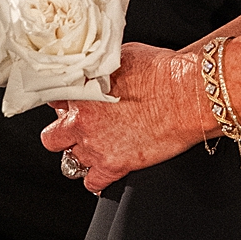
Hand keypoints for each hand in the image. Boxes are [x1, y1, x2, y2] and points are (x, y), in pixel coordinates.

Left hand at [40, 42, 206, 194]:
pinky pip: (93, 183)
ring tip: (99, 147)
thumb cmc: (163, 72)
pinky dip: (98, 179)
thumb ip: (102, 68)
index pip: (55, 102)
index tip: (74, 105)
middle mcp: (83, 122)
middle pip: (52, 138)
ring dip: (83, 155)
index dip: (66, 104)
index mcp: (81, 92)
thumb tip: (99, 69)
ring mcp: (96, 147)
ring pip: (71, 162)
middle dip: (64, 134)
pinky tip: (106, 170)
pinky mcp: (115, 166)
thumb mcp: (124, 56)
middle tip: (81, 129)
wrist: (187, 94)